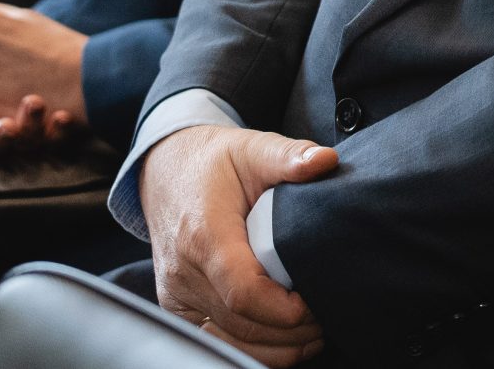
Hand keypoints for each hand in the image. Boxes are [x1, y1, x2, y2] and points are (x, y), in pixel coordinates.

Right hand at [140, 124, 337, 365]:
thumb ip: (289, 156)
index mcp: (203, 235)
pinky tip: (283, 336)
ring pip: (230, 342)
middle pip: (243, 325)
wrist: (165, 170)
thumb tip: (326, 160)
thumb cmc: (212, 162)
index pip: (244, 294)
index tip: (317, 298)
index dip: (286, 309)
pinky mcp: (177, 306)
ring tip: (314, 332)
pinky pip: (216, 340)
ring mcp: (176, 295)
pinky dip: (252, 346)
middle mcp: (183, 272)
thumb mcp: (252, 147)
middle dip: (292, 332)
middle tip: (328, 316)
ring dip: (277, 347)